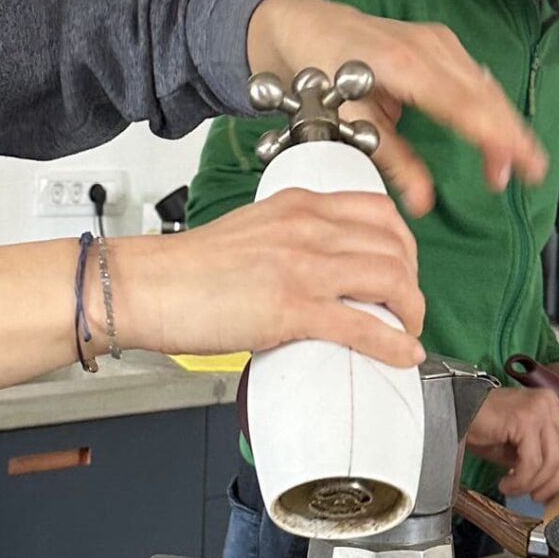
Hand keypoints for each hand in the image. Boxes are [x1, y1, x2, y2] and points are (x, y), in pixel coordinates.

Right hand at [107, 193, 425, 368]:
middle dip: (414, 282)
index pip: (380, 211)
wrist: (144, 285)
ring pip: (391, 281)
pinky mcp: (292, 308)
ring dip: (412, 311)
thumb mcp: (252, 231)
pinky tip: (402, 353)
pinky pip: (364, 325)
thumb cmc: (185, 269)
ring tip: (407, 331)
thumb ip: (292, 240)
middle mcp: (307, 227)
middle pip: (395, 247)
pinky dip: (394, 343)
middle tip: (408, 307)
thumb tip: (323, 272)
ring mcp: (302, 266)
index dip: (406, 244)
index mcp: (298, 204)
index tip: (405, 268)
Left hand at [244, 0, 545, 214]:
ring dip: (504, 125)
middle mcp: (429, 47)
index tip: (519, 164)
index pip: (464, 105)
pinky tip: (498, 133)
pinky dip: (490, 107)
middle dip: (512, 136)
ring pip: (486, 86)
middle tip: (532, 173)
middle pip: (485, 95)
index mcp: (405, 65)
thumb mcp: (349, 121)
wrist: (310, 27)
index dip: (496, 137)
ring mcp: (438, 41)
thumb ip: (390, 159)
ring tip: (515, 165)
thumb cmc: (323, 71)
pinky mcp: (440, 42)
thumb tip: (422, 201)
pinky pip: (476, 77)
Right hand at [463, 385, 558, 502]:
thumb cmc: (479, 426)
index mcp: (551, 408)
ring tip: (512, 489)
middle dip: (554, 485)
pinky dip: (520, 480)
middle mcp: (549, 405)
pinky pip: (532, 462)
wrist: (452, 410)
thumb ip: (539, 459)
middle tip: (536, 497)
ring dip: (531, 484)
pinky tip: (506, 482)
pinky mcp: (524, 419)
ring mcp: (538, 410)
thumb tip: (555, 484)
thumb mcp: (517, 446)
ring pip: (551, 462)